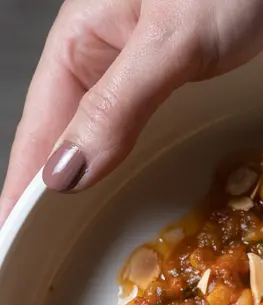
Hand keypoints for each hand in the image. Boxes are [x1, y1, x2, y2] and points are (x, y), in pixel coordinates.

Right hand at [0, 0, 262, 226]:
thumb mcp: (170, 44)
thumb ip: (117, 106)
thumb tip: (65, 172)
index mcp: (85, 44)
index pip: (41, 132)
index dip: (23, 188)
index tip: (8, 238)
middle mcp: (113, 61)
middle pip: (73, 140)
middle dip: (59, 194)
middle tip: (48, 251)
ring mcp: (154, 73)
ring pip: (115, 138)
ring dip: (104, 184)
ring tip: (90, 232)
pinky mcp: (194, 79)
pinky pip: (159, 132)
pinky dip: (150, 165)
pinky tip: (151, 186)